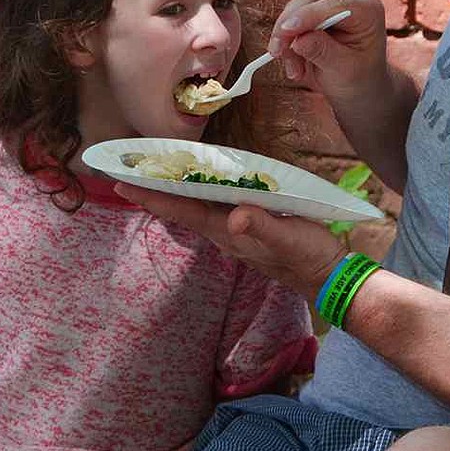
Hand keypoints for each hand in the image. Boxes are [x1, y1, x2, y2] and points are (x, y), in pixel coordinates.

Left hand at [114, 187, 347, 302]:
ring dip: (174, 193)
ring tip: (154, 176)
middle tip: (128, 173)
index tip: (122, 184)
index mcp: (228, 232)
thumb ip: (261, 226)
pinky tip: (200, 186)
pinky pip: (214, 209)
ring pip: (196, 210)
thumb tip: (235, 216)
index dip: (153, 197)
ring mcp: (236, 232)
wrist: (328, 277)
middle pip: (182, 210)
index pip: (183, 211)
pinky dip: (200, 195)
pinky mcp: (249, 229)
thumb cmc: (308, 256)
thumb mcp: (287, 237)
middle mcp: (225, 233)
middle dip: (155, 192)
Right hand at [267, 0, 387, 104]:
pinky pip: (292, 17)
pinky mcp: (317, 5)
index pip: (333, 5)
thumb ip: (322, 52)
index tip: (285, 30)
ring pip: (296, 8)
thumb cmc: (359, 76)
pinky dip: (288, 40)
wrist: (360, 82)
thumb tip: (298, 41)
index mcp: (368, 9)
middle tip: (276, 53)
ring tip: (295, 71)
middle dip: (289, 28)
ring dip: (287, 39)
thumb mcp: (343, 69)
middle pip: (310, 0)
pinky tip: (296, 65)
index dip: (306, 16)